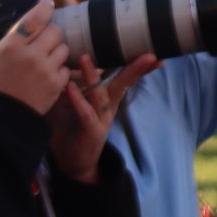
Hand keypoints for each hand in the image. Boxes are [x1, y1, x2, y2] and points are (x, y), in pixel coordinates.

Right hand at [0, 0, 71, 114]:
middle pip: (55, 31)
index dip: (45, 8)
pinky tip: (48, 73)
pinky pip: (66, 69)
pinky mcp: (55, 85)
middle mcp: (32, 55)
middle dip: (50, 32)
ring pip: (64, 48)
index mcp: (11, 46)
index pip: (36, 18)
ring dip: (56, 50)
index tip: (48, 4)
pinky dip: (59, 69)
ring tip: (45, 57)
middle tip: (42, 39)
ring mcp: (46, 70)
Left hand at [46, 53, 159, 183]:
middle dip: (136, 69)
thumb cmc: (73, 129)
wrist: (72, 164)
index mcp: (108, 99)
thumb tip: (64, 61)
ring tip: (85, 58)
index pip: (124, 78)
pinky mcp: (90, 132)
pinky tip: (69, 87)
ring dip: (92, 76)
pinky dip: (77, 99)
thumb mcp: (76, 104)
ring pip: (100, 95)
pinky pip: (84, 113)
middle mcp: (108, 108)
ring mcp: (101, 120)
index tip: (152, 53)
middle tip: (149, 55)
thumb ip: (75, 84)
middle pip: (123, 84)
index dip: (137, 66)